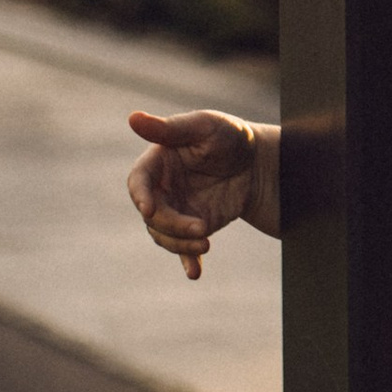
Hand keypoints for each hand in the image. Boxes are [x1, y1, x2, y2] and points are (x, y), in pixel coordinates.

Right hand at [127, 109, 261, 279]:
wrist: (259, 164)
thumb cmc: (229, 137)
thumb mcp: (205, 126)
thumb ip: (170, 128)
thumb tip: (133, 118)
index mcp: (158, 162)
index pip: (138, 181)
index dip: (140, 196)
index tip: (149, 209)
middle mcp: (161, 189)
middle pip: (152, 215)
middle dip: (172, 225)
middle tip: (201, 229)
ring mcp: (176, 210)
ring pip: (164, 235)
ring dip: (180, 244)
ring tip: (206, 244)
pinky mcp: (193, 227)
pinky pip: (184, 249)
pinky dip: (187, 261)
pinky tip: (195, 272)